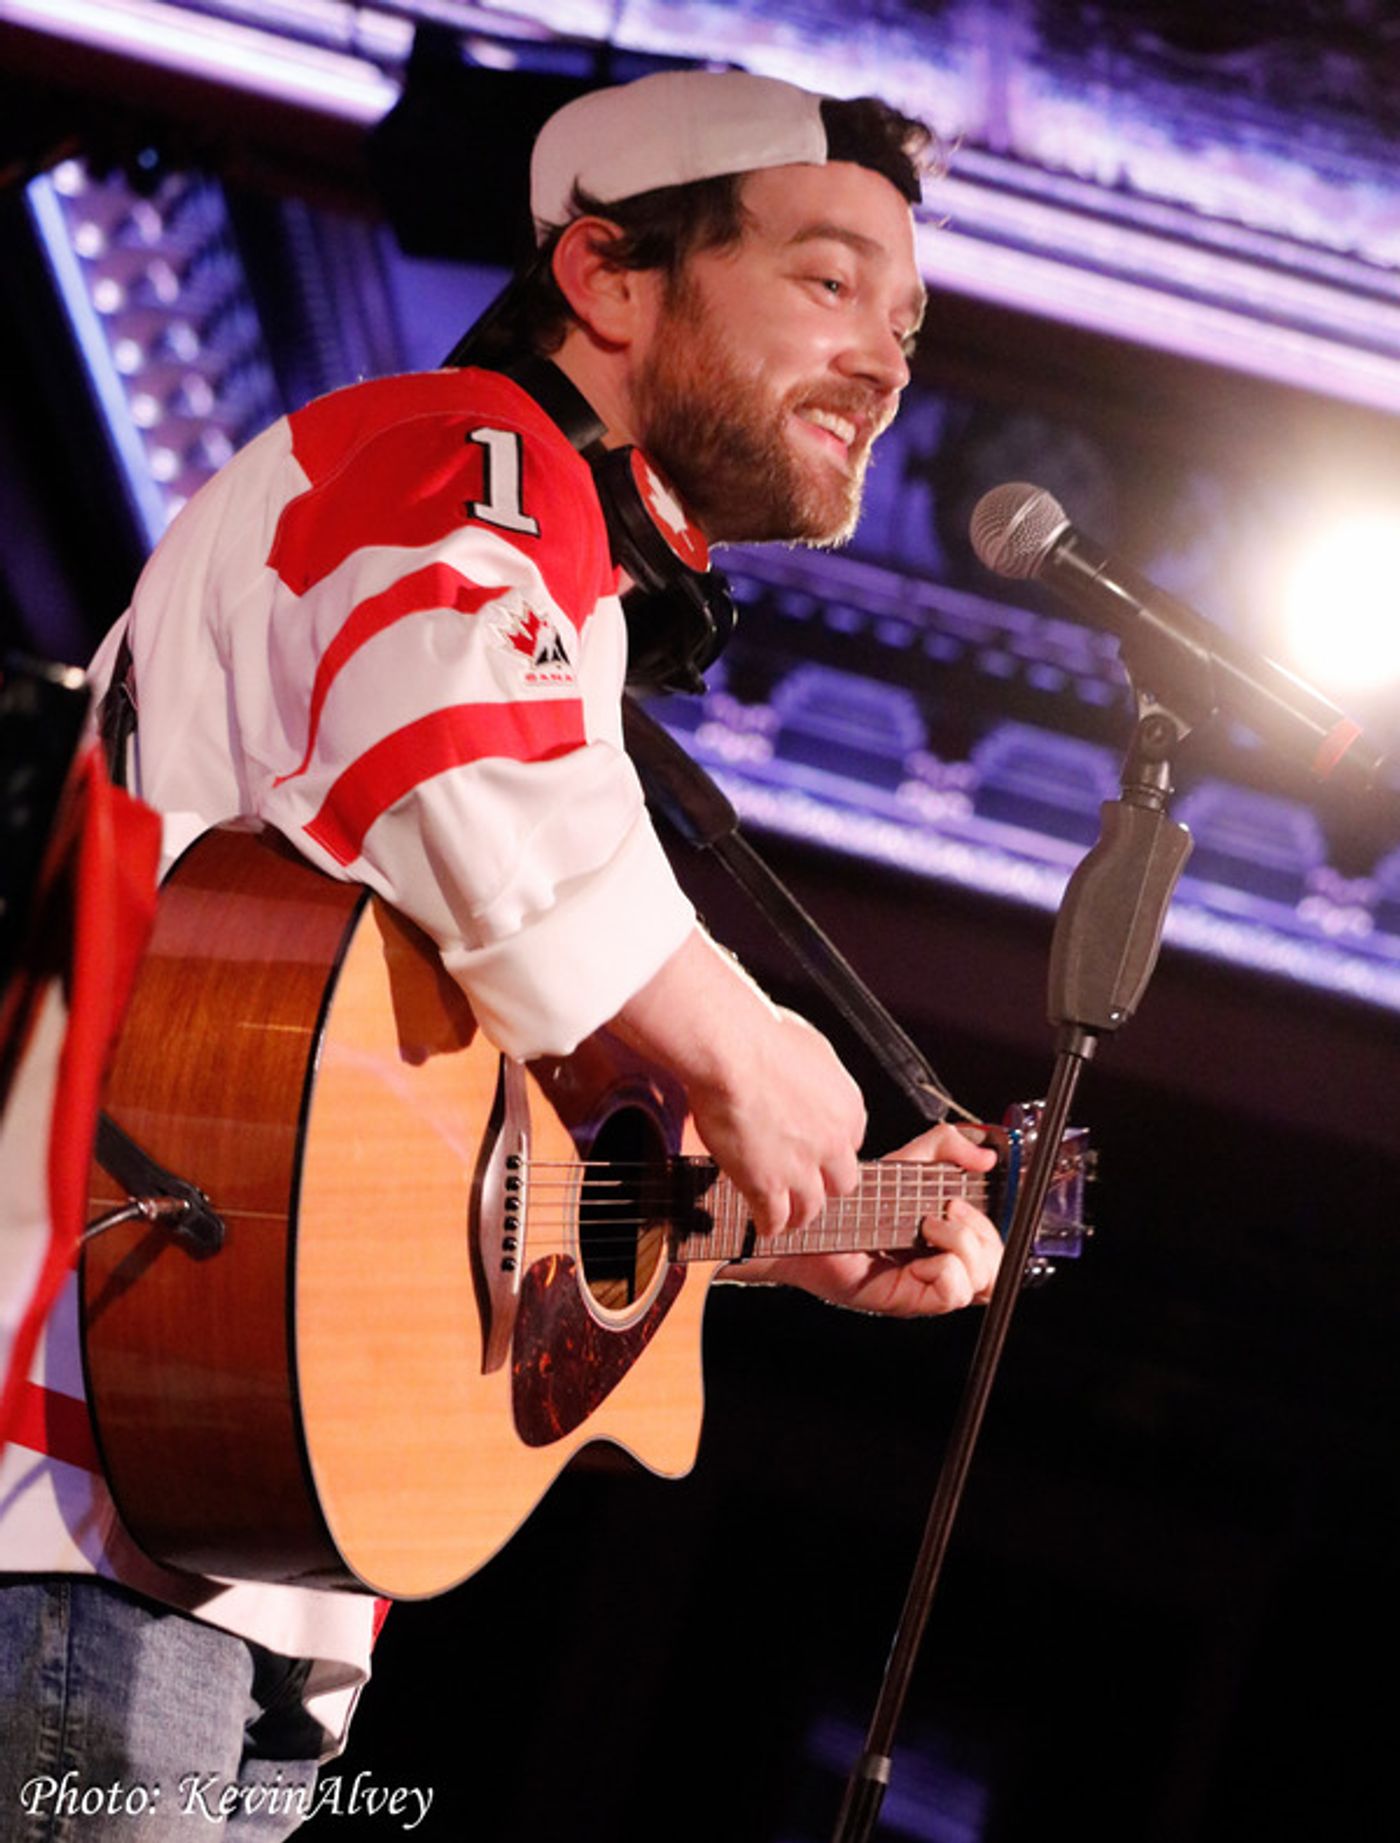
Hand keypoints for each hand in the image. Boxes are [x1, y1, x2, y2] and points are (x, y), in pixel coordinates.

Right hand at [686, 1006, 864, 1237]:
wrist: (732, 1050)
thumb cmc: (762, 1034)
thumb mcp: (811, 1046)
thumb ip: (816, 1071)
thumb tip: (805, 1067)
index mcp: (849, 1108)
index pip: (852, 1144)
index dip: (830, 1150)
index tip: (815, 1152)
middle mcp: (833, 1142)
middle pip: (841, 1183)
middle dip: (823, 1186)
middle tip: (806, 1187)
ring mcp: (801, 1168)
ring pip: (811, 1209)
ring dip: (799, 1214)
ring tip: (787, 1216)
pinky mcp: (767, 1184)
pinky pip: (775, 1219)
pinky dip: (769, 1225)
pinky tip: (762, 1224)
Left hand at [727, 1123, 1002, 1315]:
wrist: (813, 1223)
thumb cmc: (855, 1202)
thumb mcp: (909, 1163)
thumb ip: (948, 1147)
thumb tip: (987, 1155)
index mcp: (947, 1241)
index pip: (995, 1246)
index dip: (988, 1224)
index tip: (957, 1201)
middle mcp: (942, 1268)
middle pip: (996, 1265)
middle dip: (977, 1232)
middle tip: (939, 1214)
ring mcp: (927, 1287)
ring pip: (981, 1278)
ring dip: (959, 1244)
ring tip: (924, 1229)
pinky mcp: (910, 1299)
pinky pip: (952, 1291)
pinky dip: (942, 1267)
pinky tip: (913, 1255)